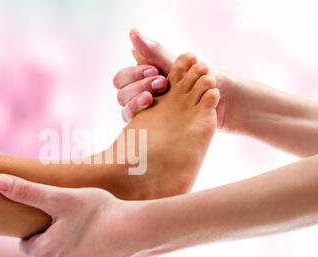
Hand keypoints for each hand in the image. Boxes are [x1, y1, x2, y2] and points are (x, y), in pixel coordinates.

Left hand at [0, 174, 147, 256]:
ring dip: (69, 248)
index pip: (26, 244)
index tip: (49, 217)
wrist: (136, 230)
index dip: (36, 229)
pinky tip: (97, 241)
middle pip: (46, 253)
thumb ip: (27, 191)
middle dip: (53, 238)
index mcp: (45, 253)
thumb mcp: (60, 197)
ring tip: (84, 228)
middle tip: (69, 218)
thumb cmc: (98, 212)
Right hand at [115, 29, 238, 129]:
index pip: (122, 78)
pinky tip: (159, 112)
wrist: (229, 103)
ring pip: (126, 110)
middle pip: (122, 93)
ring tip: (152, 99)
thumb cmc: (205, 80)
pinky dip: (145, 117)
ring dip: (135, 103)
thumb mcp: (180, 65)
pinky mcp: (156, 128)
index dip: (134, 74)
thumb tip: (132, 33)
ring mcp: (149, 113)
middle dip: (137, 87)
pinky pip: (139, 126)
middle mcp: (144, 94)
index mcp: (146, 78)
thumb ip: (155, 52)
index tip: (155, 71)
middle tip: (160, 84)